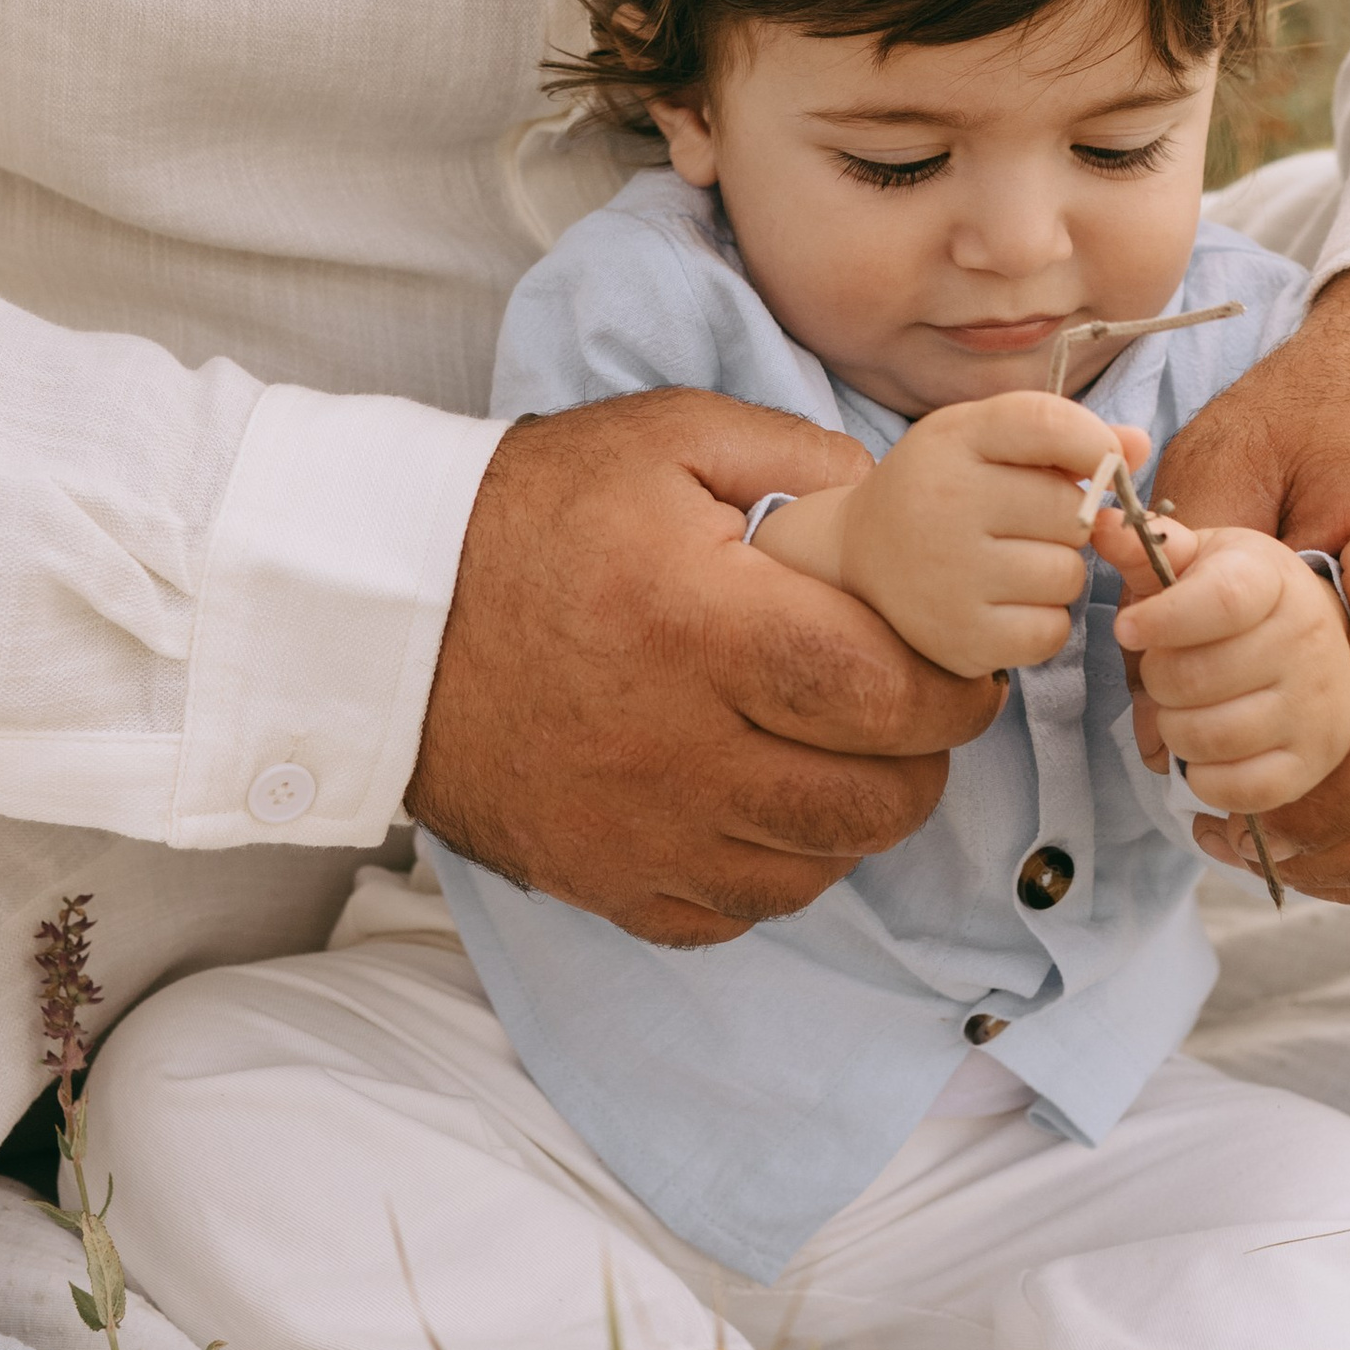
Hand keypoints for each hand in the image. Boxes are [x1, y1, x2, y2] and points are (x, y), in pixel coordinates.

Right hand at [408, 390, 1001, 946]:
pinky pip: (737, 910)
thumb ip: (797, 460)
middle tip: (913, 715)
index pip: (885, 693)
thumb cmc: (529, 516)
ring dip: (853, 817)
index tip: (962, 672)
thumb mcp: (665, 439)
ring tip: (840, 757)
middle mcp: (680, 747)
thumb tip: (892, 506)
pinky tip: (760, 806)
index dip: (951, 692)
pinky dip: (771, 868)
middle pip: (871, 799)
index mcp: (706, 626)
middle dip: (922, 759)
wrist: (388, 614)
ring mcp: (641, 829)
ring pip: (816, 866)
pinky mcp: (605, 880)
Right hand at [757, 392, 1151, 679]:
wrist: (858, 560)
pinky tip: (1005, 604)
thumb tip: (1140, 445)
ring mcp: (949, 576)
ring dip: (1057, 574)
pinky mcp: (959, 638)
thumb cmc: (940, 490)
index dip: (1096, 445)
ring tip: (1012, 565)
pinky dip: (1041, 622)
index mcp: (952, 440)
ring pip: (1069, 576)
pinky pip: (1051, 632)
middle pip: (1072, 512)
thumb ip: (1062, 435)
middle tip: (1028, 525)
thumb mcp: (985, 442)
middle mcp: (944, 503)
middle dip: (1069, 522)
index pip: (1049, 425)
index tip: (1101, 463)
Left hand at [1097, 512, 1349, 811]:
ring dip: (1174, 729)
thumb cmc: (1241, 599)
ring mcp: (1317, 708)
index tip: (1127, 628)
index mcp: (1273, 582)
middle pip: (1194, 678)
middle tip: (1165, 672)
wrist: (1314, 641)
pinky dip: (1203, 778)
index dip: (1160, 620)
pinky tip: (1206, 751)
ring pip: (1208, 737)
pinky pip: (1236, 788)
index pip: (1218, 603)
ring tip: (1184, 708)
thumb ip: (1147, 548)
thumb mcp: (1200, 561)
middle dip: (1157, 679)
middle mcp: (1307, 643)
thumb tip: (1098, 523)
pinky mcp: (1313, 762)